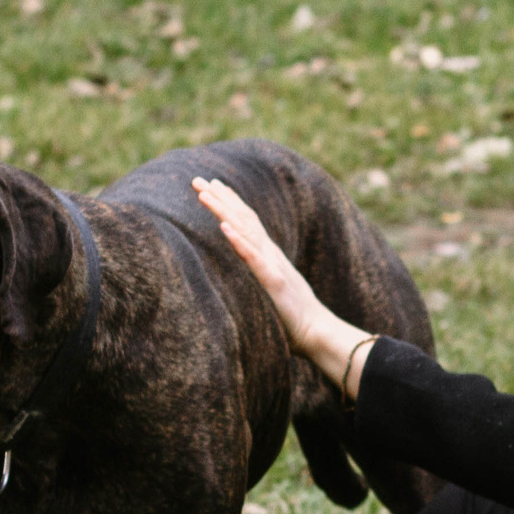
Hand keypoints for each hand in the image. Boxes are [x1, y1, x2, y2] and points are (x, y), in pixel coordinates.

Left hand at [191, 177, 377, 396]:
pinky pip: (253, 258)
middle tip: (196, 179)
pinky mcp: (273, 281)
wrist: (317, 333)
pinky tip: (224, 227)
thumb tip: (250, 278)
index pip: (247, 222)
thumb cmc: (294, 319)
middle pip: (242, 219)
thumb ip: (262, 279)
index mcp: (269, 256)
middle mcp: (270, 254)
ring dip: (223, 210)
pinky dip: (238, 241)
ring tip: (204, 193)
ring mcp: (272, 265)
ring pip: (245, 231)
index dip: (230, 202)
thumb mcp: (273, 292)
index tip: (213, 185)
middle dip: (219, 198)